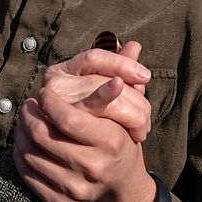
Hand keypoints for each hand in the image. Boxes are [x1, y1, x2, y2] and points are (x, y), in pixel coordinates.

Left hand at [13, 87, 156, 201]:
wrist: (124, 198)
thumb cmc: (122, 150)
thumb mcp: (127, 120)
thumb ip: (123, 85)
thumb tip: (133, 45)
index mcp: (111, 142)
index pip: (68, 118)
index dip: (49, 102)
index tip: (43, 93)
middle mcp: (94, 167)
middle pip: (43, 135)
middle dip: (29, 115)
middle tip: (28, 105)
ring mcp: (75, 188)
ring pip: (30, 154)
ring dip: (21, 133)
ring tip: (24, 122)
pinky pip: (28, 175)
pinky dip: (21, 156)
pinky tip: (24, 144)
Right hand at [37, 41, 151, 141]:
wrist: (76, 156)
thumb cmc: (93, 119)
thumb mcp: (108, 92)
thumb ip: (119, 70)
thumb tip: (135, 45)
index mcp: (65, 70)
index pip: (93, 58)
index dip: (120, 63)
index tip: (145, 76)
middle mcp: (55, 84)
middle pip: (99, 82)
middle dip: (131, 97)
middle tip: (148, 115)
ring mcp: (53, 107)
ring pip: (99, 104)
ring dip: (129, 115)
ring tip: (143, 129)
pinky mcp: (60, 131)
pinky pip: (94, 125)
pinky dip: (120, 125)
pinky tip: (136, 131)